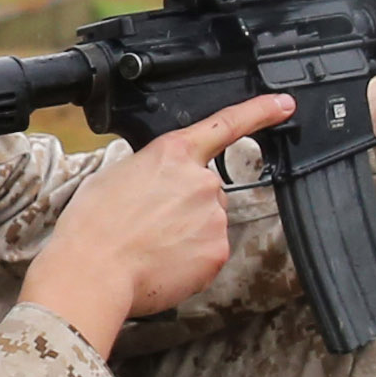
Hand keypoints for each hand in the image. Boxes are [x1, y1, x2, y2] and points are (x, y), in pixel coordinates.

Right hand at [24, 94, 293, 355]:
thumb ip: (152, 171)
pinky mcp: (217, 251)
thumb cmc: (92, 226)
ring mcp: (214, 216)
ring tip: (149, 247)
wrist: (94, 271)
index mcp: (173, 153)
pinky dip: (190, 262)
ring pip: (207, 225)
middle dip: (185, 207)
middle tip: (149, 225)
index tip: (283, 105)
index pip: (226, 125)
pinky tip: (161, 265)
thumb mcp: (115, 176)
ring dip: (186, 235)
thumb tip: (159, 184)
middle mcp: (201, 180)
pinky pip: (208, 255)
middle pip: (206, 191)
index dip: (260, 112)